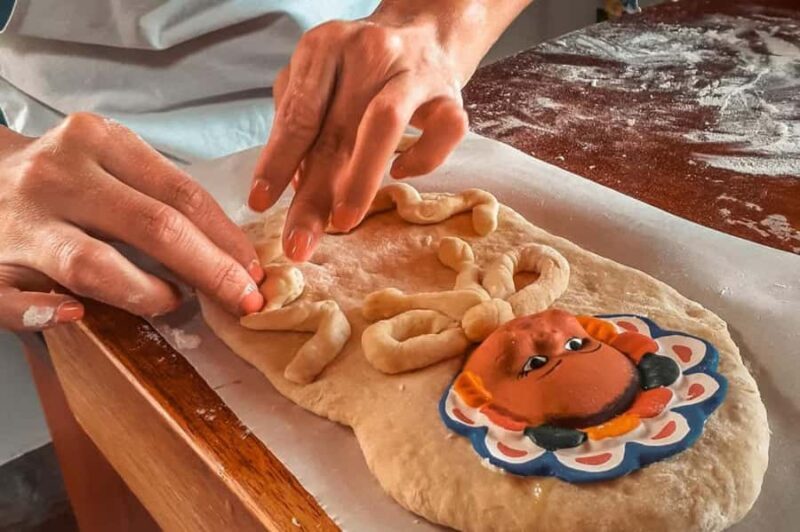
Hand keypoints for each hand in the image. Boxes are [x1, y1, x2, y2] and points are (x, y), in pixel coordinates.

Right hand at [0, 114, 263, 331]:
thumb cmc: (64, 179)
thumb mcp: (111, 163)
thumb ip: (161, 196)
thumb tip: (233, 253)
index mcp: (98, 141)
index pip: (181, 193)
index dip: (226, 238)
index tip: (255, 271)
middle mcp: (58, 175)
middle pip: (152, 226)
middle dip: (210, 270)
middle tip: (243, 301)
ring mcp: (18, 221)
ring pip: (90, 263)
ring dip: (145, 294)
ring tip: (171, 303)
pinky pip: (12, 297)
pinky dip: (44, 312)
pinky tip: (75, 315)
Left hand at [248, 16, 468, 261]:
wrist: (423, 33)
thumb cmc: (358, 68)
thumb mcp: (317, 80)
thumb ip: (300, 125)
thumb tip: (294, 186)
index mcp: (325, 47)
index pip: (298, 114)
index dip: (278, 161)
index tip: (261, 202)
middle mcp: (369, 52)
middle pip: (336, 131)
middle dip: (314, 195)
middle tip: (298, 243)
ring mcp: (414, 71)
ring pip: (386, 125)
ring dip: (361, 179)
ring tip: (342, 223)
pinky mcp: (452, 94)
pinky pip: (443, 133)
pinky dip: (422, 160)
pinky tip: (399, 174)